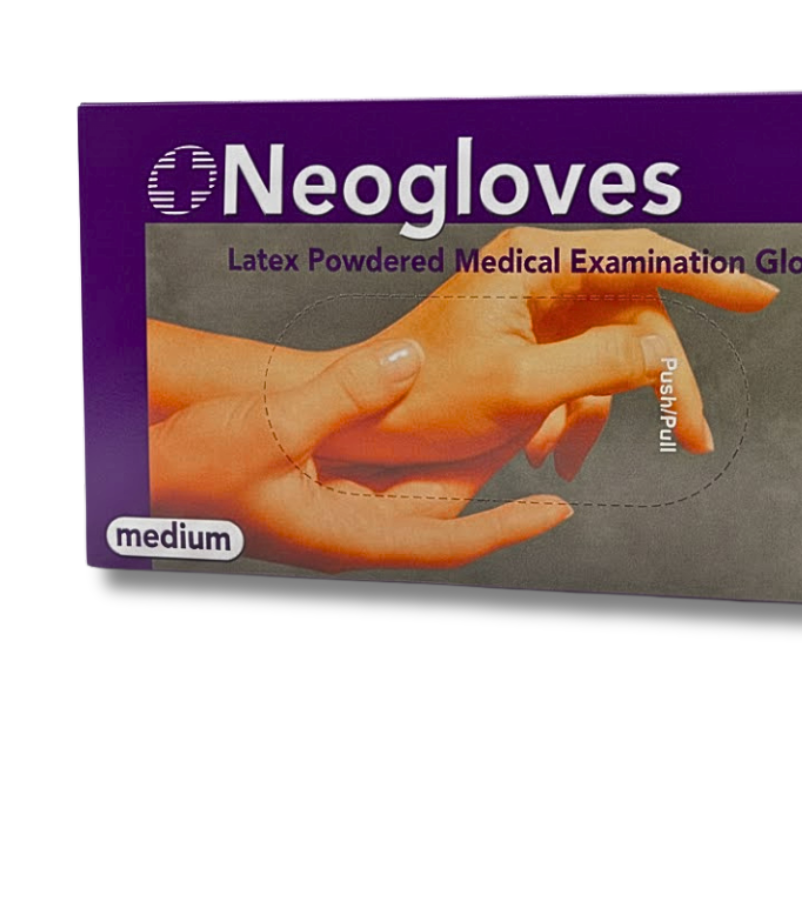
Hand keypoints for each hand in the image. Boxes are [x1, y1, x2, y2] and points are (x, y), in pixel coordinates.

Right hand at [150, 339, 571, 571]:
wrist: (142, 471)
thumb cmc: (189, 471)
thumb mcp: (267, 427)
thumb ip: (341, 395)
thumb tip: (408, 362)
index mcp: (346, 536)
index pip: (450, 540)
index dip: (508, 525)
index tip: (557, 511)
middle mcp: (349, 528)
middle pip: (445, 508)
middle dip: (495, 474)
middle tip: (539, 430)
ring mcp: (335, 510)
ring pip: (418, 487)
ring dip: (461, 456)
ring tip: (501, 416)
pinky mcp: (320, 486)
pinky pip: (386, 470)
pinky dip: (418, 443)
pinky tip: (429, 409)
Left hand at [313, 226, 778, 471]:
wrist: (363, 424)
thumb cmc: (422, 396)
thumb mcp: (519, 386)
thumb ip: (600, 364)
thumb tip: (663, 354)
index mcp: (535, 262)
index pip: (642, 256)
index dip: (707, 276)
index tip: (760, 298)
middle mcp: (542, 276)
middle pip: (639, 315)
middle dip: (662, 378)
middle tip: (693, 434)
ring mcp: (539, 311)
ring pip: (615, 351)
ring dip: (607, 407)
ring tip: (569, 455)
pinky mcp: (532, 345)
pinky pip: (583, 374)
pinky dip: (577, 415)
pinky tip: (551, 452)